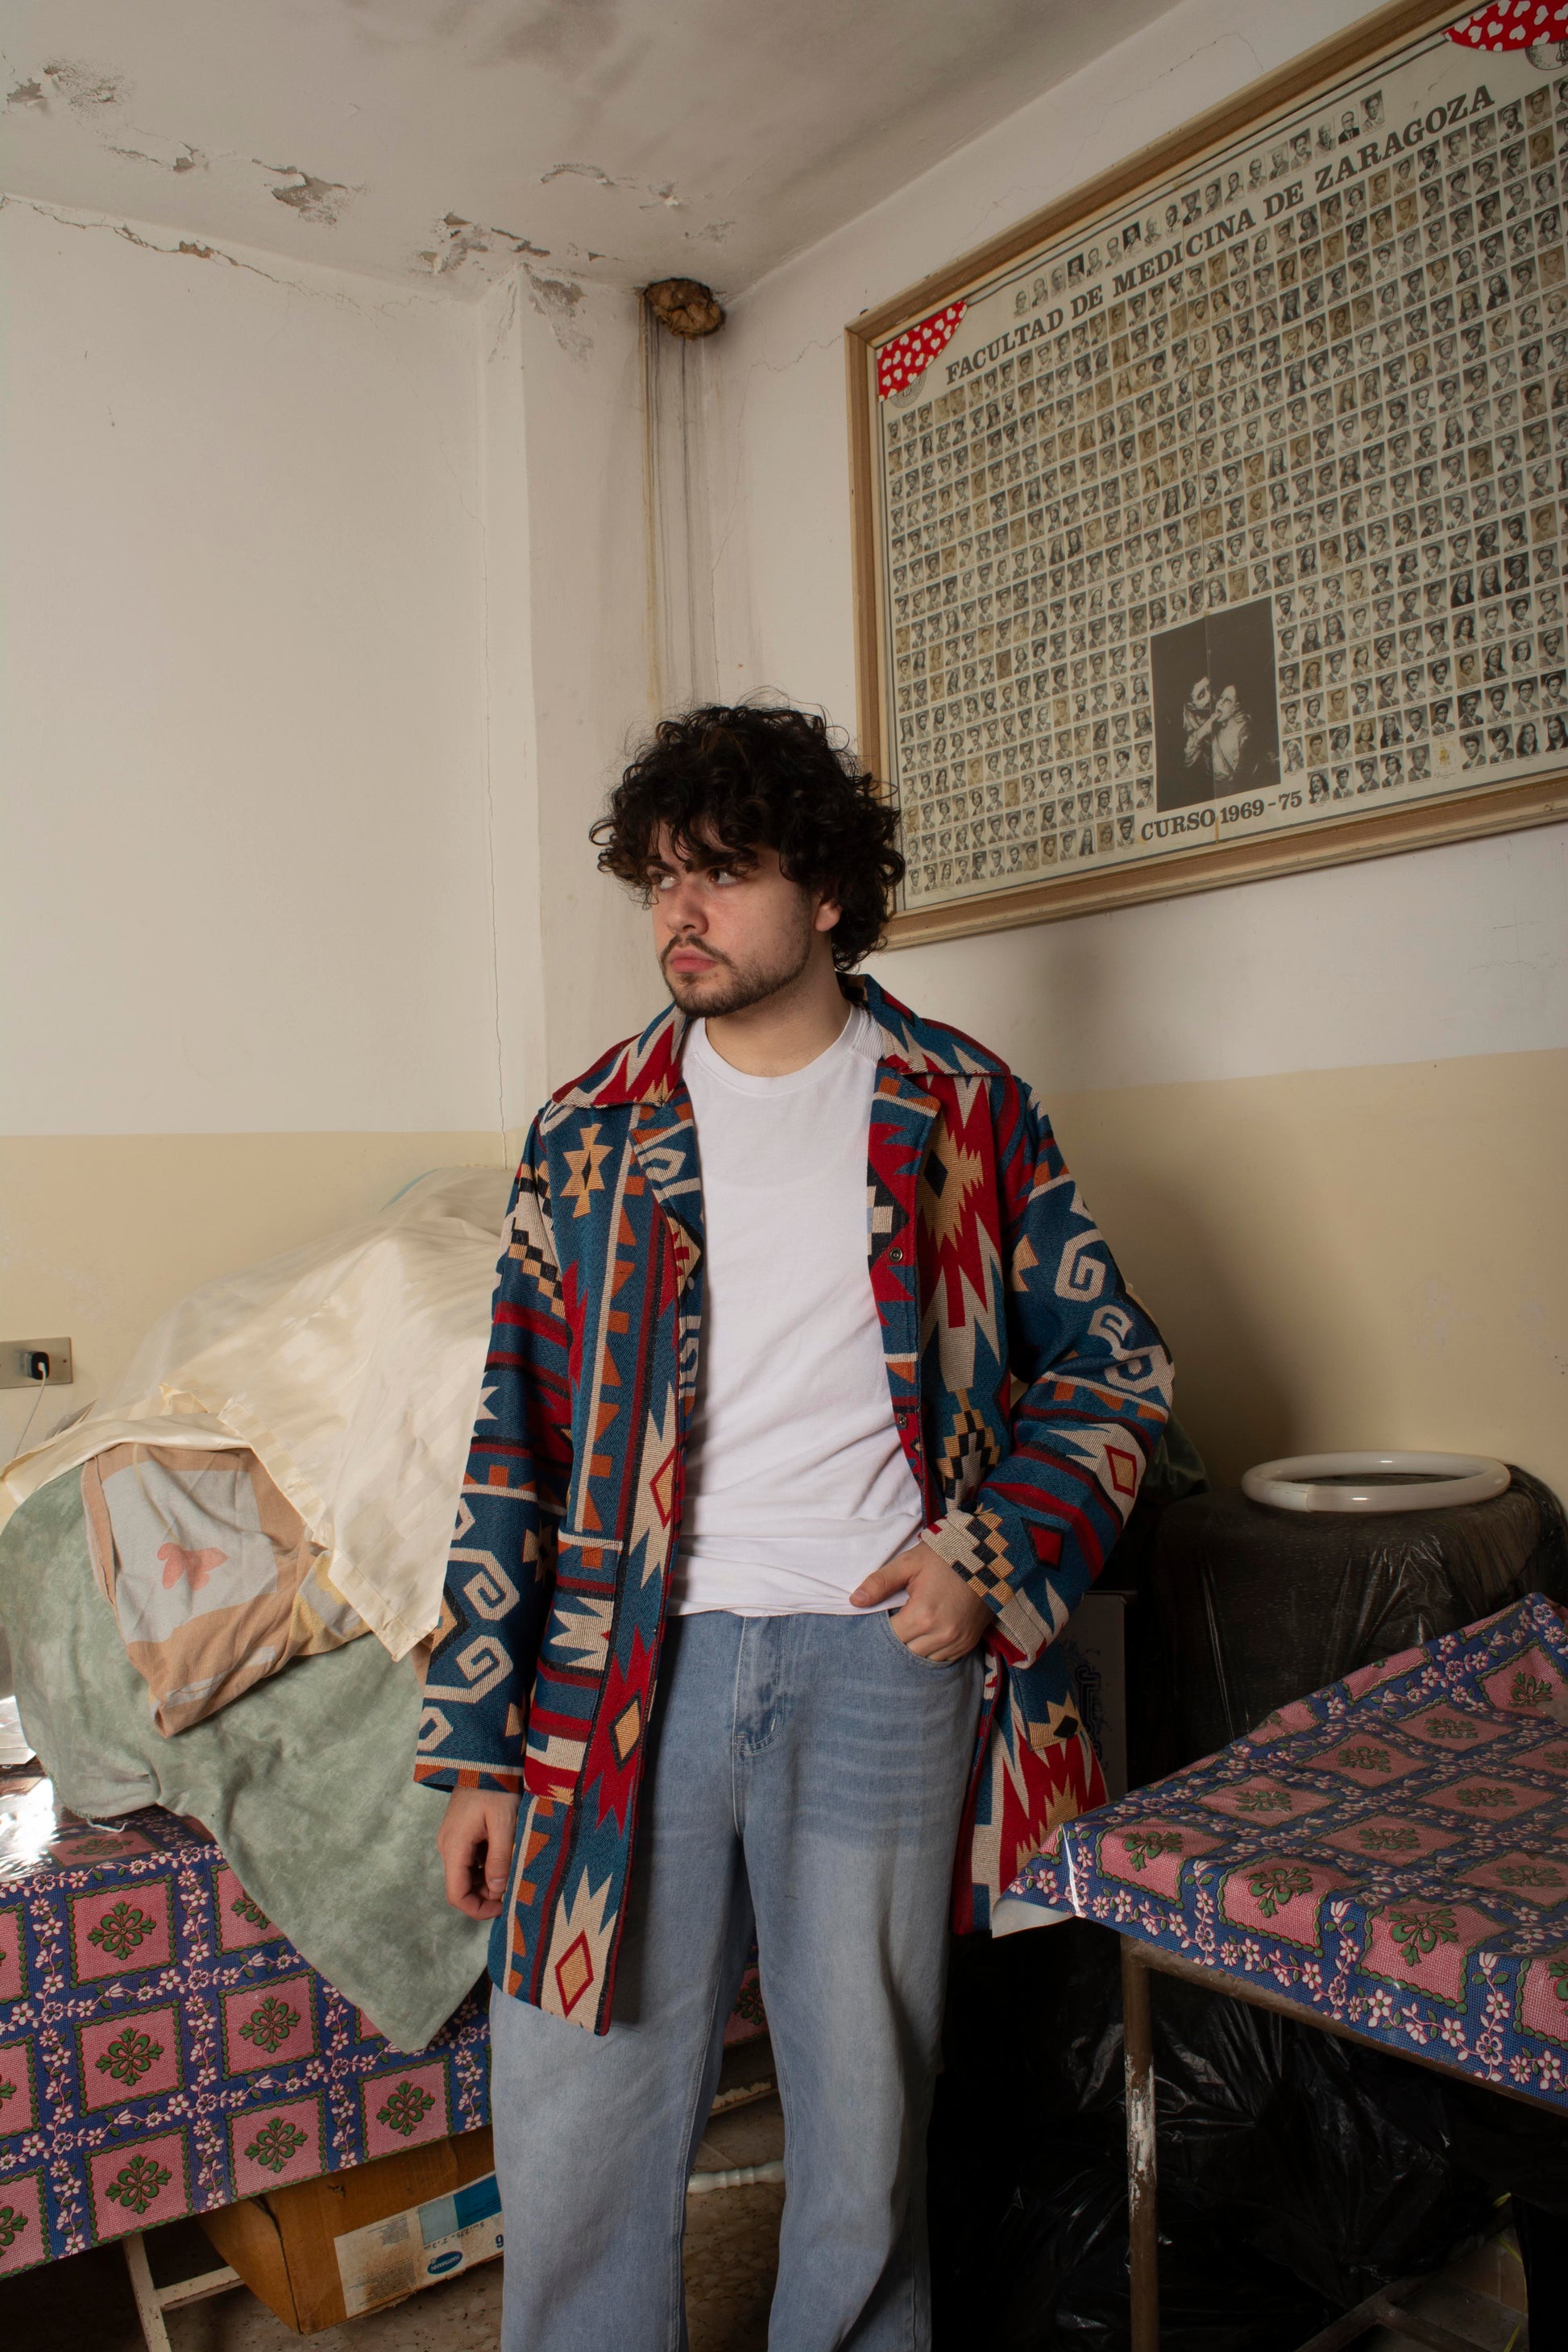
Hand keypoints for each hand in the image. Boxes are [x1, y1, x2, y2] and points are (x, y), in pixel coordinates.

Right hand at [436, 1787, 519, 1919]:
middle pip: (461, 1886)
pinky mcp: (460, 1832)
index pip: (456, 1894)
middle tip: (513, 1887)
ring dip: (487, 1879)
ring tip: (512, 1867)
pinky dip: (485, 1864)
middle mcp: (447, 1846)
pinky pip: (469, 1858)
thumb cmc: (496, 1787)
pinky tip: (504, 1853)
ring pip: (466, 1873)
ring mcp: (452, 1839)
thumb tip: (497, 1891)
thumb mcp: (504, 1824)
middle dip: (486, 1894)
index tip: (502, 1908)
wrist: (484, 1757)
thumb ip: (499, 1860)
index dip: (478, 1909)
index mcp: (454, 1847)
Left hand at [850, 1539, 990, 1662]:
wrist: (988, 1558)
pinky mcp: (968, 1644)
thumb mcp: (909, 1563)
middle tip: (896, 1620)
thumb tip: (855, 1601)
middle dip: (897, 1640)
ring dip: (914, 1647)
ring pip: (923, 1659)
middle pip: (905, 1653)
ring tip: (913, 1626)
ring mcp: (957, 1642)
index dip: (881, 1628)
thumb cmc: (945, 1558)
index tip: (883, 1615)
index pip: (889, 1637)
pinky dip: (932, 1650)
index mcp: (923, 1615)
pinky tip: (928, 1633)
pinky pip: (942, 1659)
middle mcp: (941, 1634)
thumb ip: (880, 1582)